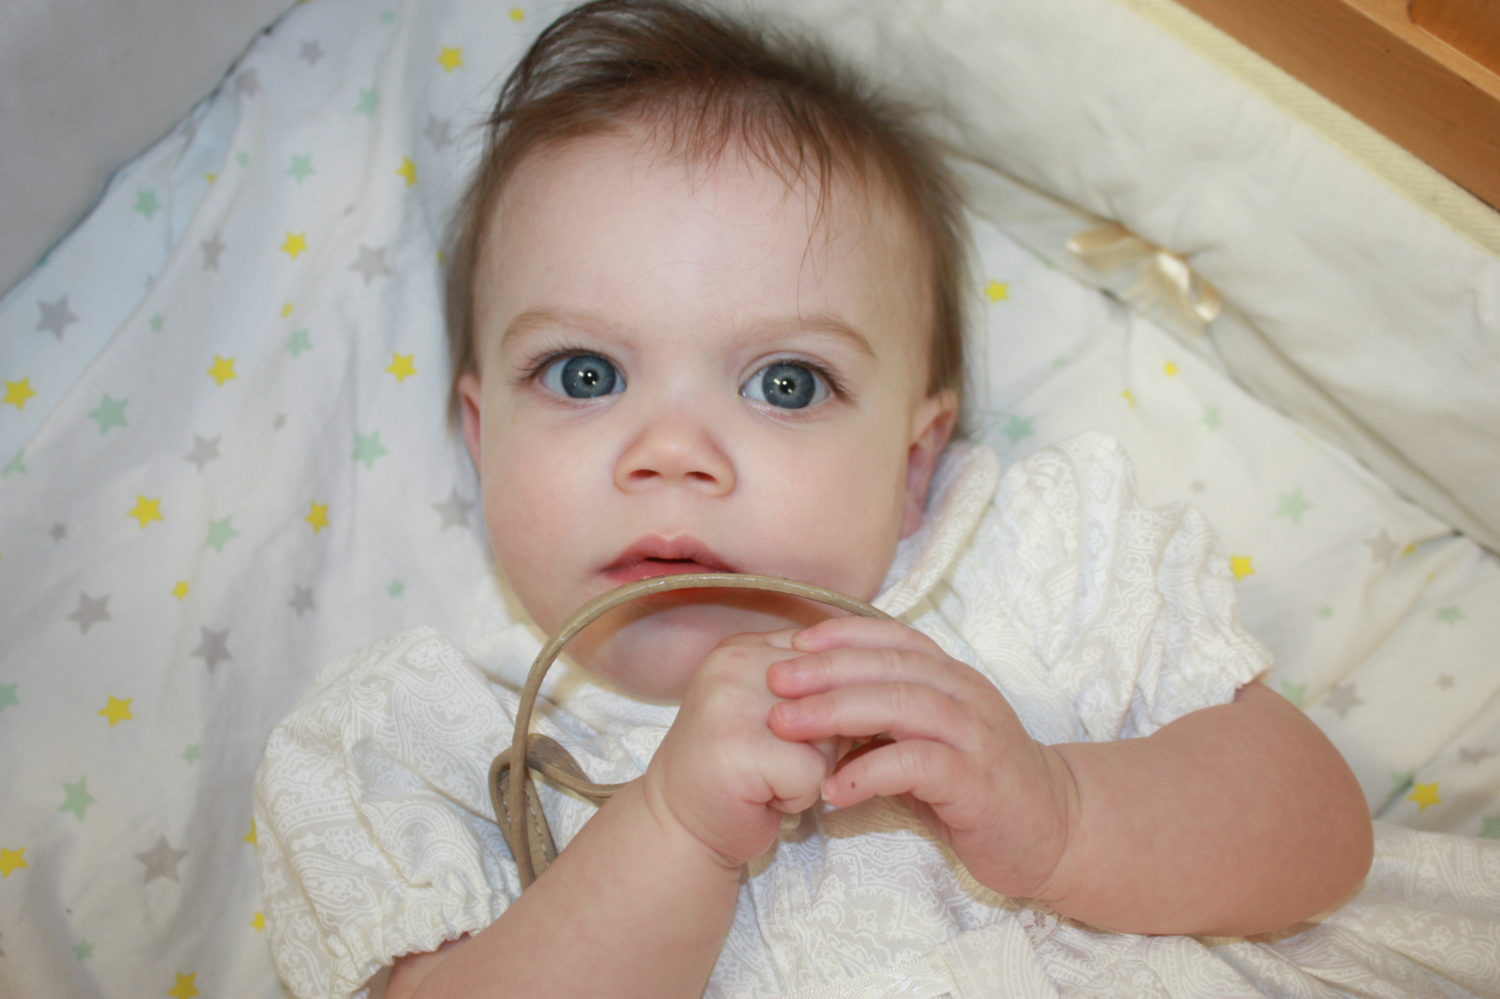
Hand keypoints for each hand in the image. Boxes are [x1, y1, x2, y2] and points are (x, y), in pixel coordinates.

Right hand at [640, 630, 834, 870]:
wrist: (679, 825)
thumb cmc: (738, 770)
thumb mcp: (770, 710)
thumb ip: (810, 686)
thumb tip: (877, 684)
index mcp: (745, 646)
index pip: (829, 659)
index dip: (827, 707)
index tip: (784, 733)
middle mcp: (736, 663)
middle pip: (835, 695)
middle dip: (822, 739)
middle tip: (773, 758)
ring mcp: (733, 702)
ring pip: (829, 733)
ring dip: (812, 768)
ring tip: (767, 775)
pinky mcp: (740, 747)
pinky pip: (815, 773)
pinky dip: (799, 796)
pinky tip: (762, 796)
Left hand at [764, 617, 1075, 899]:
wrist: (1052, 829)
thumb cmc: (975, 783)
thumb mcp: (927, 739)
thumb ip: (884, 719)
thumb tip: (812, 706)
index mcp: (951, 677)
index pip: (896, 637)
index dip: (843, 632)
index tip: (793, 641)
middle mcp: (965, 695)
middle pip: (891, 666)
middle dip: (826, 669)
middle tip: (774, 680)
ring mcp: (975, 735)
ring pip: (903, 705)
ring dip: (837, 711)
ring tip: (786, 725)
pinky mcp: (979, 782)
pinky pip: (919, 765)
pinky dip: (870, 772)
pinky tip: (832, 790)